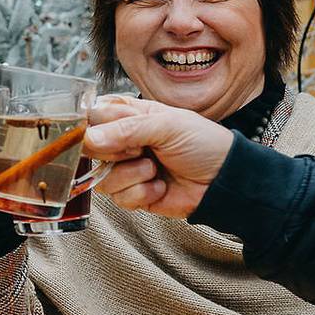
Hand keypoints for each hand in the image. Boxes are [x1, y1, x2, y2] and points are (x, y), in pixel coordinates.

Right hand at [83, 100, 232, 218]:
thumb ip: (127, 129)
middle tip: (140, 150)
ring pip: (103, 178)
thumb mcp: (167, 125)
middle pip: (91, 150)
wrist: (224, 180)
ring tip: (155, 169)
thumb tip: (89, 138)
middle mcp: (124, 142)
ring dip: (132, 175)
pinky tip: (160, 186)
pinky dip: (142, 193)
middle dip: (115, 153)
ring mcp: (127, 169)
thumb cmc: (203, 143)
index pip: (93, 117)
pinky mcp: (134, 195)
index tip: (108, 134)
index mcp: (131, 116)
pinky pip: (119, 198)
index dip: (93, 127)